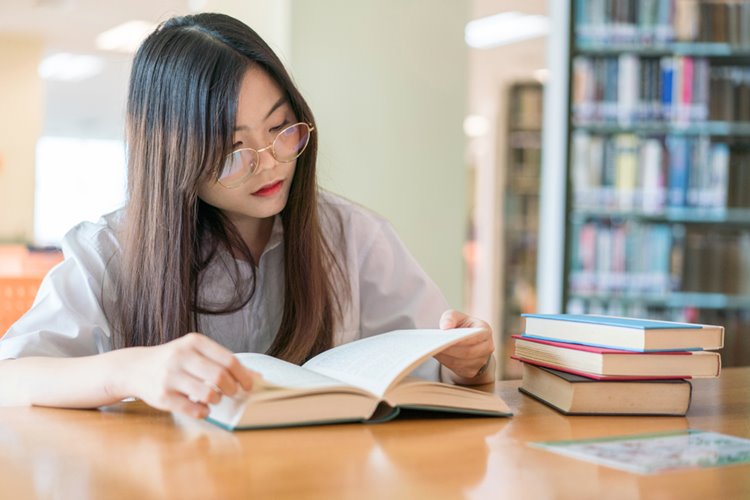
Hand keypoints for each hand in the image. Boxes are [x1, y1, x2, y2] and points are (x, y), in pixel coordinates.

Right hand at [124, 333, 256, 418]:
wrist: (134, 368)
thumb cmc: (174, 360)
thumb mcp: (195, 352)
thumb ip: (221, 360)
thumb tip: (255, 376)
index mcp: (193, 342)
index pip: (228, 359)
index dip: (243, 375)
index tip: (249, 385)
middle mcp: (181, 357)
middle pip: (220, 376)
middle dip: (232, 388)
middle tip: (232, 393)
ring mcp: (170, 377)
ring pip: (208, 393)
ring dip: (217, 400)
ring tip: (215, 398)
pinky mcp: (162, 396)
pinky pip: (193, 409)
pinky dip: (204, 411)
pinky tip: (202, 408)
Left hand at [435, 310, 494, 383]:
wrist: (468, 341)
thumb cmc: (462, 326)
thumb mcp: (457, 317)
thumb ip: (451, 317)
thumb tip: (445, 326)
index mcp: (485, 331)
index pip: (474, 337)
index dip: (461, 339)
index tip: (446, 338)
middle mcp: (487, 347)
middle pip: (468, 352)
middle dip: (451, 350)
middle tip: (436, 346)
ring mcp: (481, 361)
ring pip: (461, 362)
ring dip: (446, 357)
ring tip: (434, 350)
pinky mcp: (472, 371)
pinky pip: (458, 369)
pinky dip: (446, 362)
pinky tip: (437, 356)